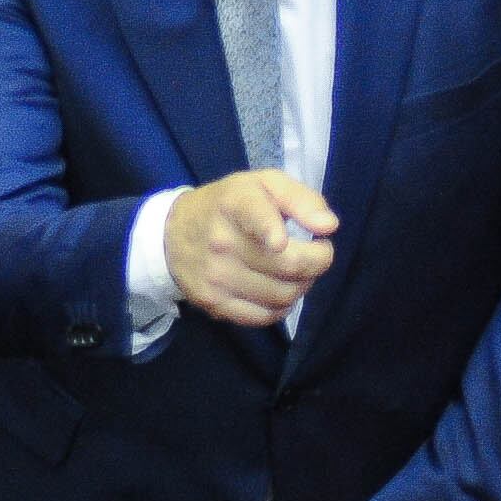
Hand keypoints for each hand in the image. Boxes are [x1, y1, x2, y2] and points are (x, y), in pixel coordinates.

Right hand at [164, 170, 337, 329]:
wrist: (171, 235)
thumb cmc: (229, 205)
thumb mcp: (264, 185)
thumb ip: (301, 199)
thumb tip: (328, 226)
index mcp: (234, 203)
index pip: (253, 216)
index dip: (268, 229)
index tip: (279, 241)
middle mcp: (222, 241)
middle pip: (289, 265)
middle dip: (317, 262)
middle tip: (317, 253)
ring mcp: (215, 276)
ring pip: (283, 295)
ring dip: (302, 285)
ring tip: (295, 270)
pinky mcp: (213, 303)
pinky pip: (264, 316)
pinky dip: (281, 306)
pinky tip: (278, 289)